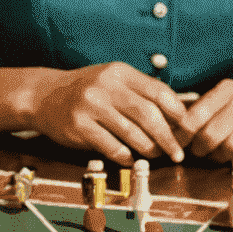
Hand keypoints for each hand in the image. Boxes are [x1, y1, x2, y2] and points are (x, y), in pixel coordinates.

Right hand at [31, 62, 189, 164]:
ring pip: (132, 133)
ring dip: (149, 149)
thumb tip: (177, 113)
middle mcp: (106, 86)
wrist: (45, 95)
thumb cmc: (88, 90)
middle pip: (148, 114)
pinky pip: (111, 147)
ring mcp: (91, 106)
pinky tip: (131, 159)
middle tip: (177, 153)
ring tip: (156, 156)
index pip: (158, 91)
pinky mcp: (79, 126)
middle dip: (167, 137)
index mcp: (120, 72)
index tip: (187, 128)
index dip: (177, 112)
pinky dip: (126, 156)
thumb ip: (141, 92)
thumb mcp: (113, 80)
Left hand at [180, 78, 232, 161]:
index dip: (184, 135)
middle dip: (201, 150)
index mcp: (227, 90)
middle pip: (212, 133)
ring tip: (217, 158)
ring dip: (221, 157)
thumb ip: (203, 112)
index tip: (178, 146)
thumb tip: (171, 131)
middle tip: (199, 155)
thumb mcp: (226, 98)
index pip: (197, 114)